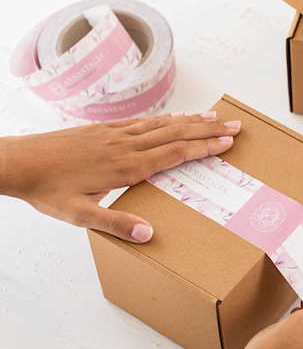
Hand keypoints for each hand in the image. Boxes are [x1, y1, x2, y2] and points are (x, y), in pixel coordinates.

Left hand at [0, 111, 240, 242]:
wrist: (17, 162)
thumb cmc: (46, 190)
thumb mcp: (80, 216)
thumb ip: (116, 223)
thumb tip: (149, 233)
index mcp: (126, 167)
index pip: (175, 154)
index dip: (204, 147)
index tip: (228, 142)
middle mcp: (126, 146)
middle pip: (176, 133)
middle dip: (208, 129)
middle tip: (235, 125)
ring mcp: (115, 135)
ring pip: (162, 124)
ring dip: (192, 120)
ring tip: (215, 115)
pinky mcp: (103, 130)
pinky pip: (142, 121)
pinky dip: (164, 118)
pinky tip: (173, 117)